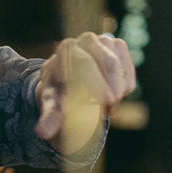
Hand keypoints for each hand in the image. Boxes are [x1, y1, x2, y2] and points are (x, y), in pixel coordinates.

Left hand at [35, 32, 134, 154]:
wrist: (69, 78)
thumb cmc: (60, 92)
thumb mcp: (52, 104)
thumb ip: (49, 117)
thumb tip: (43, 133)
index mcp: (67, 49)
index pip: (85, 62)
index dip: (97, 83)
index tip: (105, 104)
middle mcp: (86, 40)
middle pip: (110, 62)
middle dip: (113, 89)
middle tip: (109, 111)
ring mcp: (105, 41)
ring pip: (121, 67)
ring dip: (118, 91)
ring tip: (106, 106)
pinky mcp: (119, 47)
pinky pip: (128, 72)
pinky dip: (125, 89)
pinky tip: (113, 96)